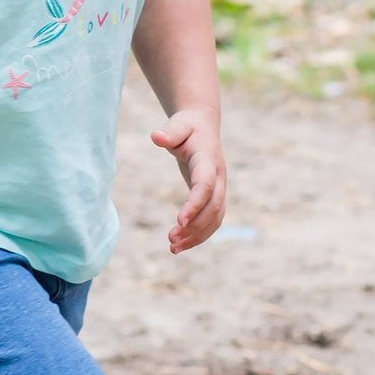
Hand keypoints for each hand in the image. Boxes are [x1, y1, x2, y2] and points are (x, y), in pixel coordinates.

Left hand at [151, 110, 225, 253]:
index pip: (205, 186)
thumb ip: (169, 132)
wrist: (203, 126)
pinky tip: (180, 245)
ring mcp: (219, 188)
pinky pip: (212, 221)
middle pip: (213, 207)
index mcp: (208, 160)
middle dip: (194, 226)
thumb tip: (156, 136)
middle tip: (170, 239)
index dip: (194, 204)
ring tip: (173, 249)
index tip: (178, 220)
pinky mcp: (214, 196)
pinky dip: (198, 235)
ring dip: (197, 236)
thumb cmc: (187, 126)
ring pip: (215, 219)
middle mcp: (218, 177)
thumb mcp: (178, 125)